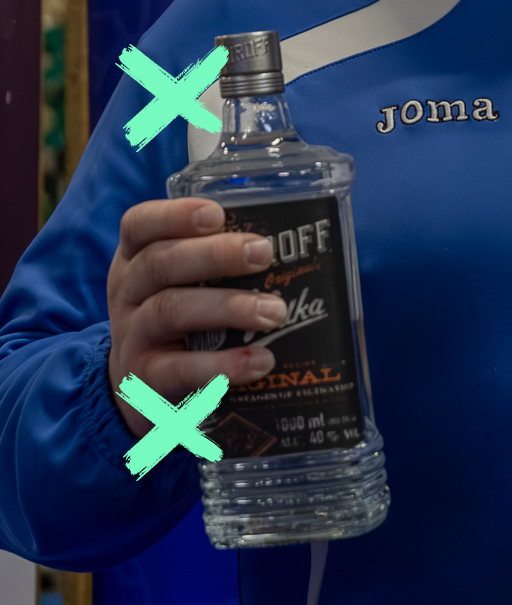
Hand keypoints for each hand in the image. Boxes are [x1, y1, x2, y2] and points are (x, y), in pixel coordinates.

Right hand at [106, 198, 286, 440]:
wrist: (144, 390)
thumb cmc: (179, 323)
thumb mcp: (182, 286)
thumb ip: (218, 263)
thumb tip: (291, 244)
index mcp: (135, 260)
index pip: (139, 225)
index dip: (173, 215)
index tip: (216, 214)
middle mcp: (128, 294)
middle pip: (159, 264)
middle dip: (214, 255)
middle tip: (263, 252)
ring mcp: (133, 338)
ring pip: (170, 311)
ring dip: (227, 307)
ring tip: (275, 312)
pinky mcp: (147, 381)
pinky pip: (181, 370)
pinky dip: (223, 365)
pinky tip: (260, 360)